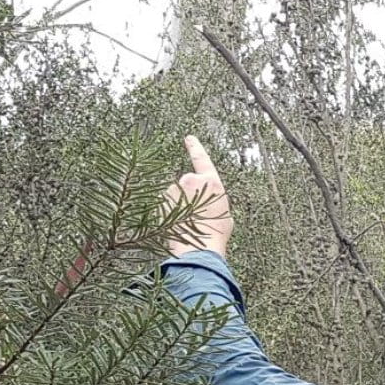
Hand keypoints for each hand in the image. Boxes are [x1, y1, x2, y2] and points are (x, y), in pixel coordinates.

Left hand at [162, 135, 232, 257]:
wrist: (198, 246)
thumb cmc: (216, 233)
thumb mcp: (224, 214)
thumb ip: (214, 201)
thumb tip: (208, 202)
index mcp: (211, 182)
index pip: (202, 159)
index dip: (196, 148)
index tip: (189, 138)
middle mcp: (191, 180)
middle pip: (187, 184)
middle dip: (188, 196)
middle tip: (194, 216)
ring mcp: (174, 189)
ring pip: (174, 195)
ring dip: (177, 205)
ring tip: (186, 223)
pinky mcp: (160, 200)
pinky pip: (164, 204)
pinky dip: (167, 211)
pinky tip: (175, 224)